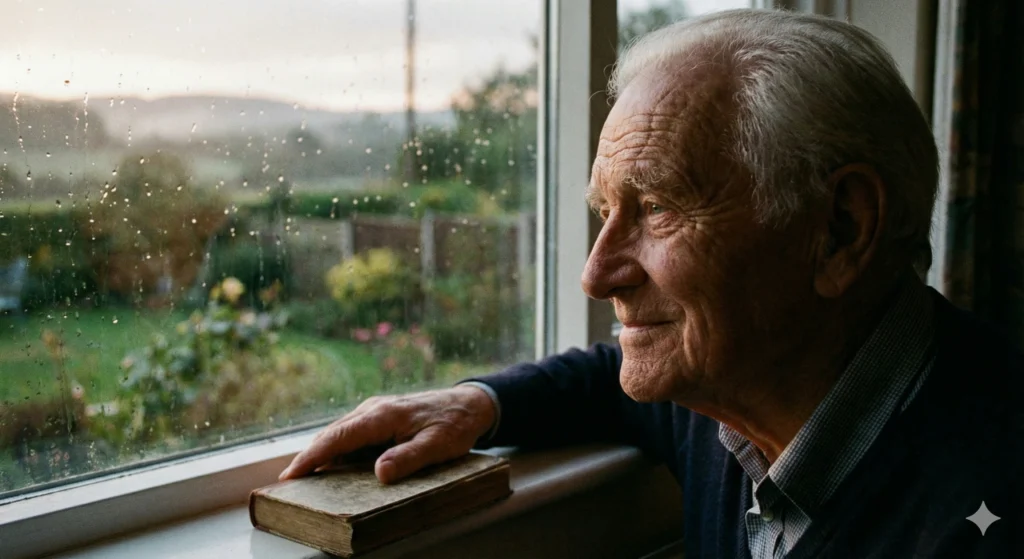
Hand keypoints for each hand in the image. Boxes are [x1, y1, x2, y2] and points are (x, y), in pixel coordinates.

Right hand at [278, 385, 496, 483]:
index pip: (339, 437)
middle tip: (287, 480)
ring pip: (339, 432)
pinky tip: (330, 463)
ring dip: (320, 451)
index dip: (313, 456)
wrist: (470, 403)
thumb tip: (379, 472)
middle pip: (332, 434)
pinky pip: (351, 432)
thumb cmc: (455, 424)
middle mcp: (373, 409)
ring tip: (301, 475)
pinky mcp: (379, 416)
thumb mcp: (438, 445)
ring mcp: (375, 411)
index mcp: (383, 415)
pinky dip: (335, 447)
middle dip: (308, 456)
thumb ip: (409, 458)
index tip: (292, 473)